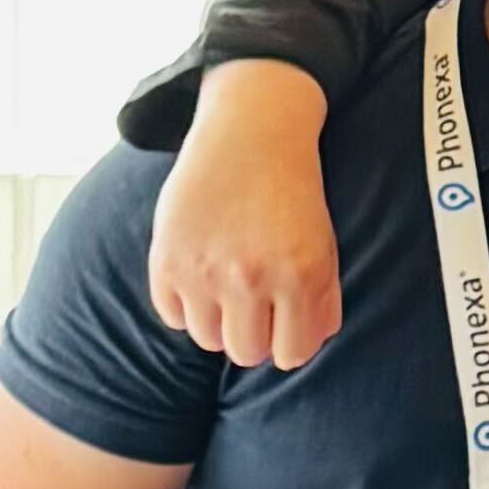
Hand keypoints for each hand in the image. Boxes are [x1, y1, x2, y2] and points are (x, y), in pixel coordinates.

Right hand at [148, 60, 343, 368]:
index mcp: (300, 277)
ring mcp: (204, 270)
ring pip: (207, 340)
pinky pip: (172, 316)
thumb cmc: (292, 195)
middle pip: (245, 353)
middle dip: (252, 336)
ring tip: (224, 291)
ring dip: (217, 323)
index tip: (283, 324)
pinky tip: (198, 278)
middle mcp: (251, 278)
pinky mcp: (166, 258)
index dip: (288, 343)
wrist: (250, 134)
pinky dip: (185, 306)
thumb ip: (320, 302)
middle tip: (252, 307)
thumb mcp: (323, 248)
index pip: (292, 354)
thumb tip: (302, 347)